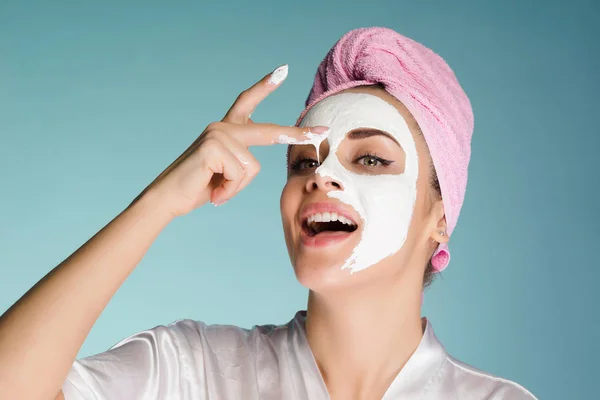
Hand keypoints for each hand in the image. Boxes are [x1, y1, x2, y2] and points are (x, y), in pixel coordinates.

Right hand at [137, 65, 326, 217]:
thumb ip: (242, 162)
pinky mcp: (212, 147)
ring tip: (217, 190)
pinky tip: (213, 191)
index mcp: (226, 129)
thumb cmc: (198, 186)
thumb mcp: (227, 172)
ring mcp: (217, 134)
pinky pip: (239, 175)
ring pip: (251, 167)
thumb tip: (254, 163)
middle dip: (295, 134)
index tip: (283, 71)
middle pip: (267, 131)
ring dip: (236, 187)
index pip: (246, 101)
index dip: (264, 86)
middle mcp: (222, 127)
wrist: (168, 197)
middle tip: (322, 133)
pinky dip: (229, 190)